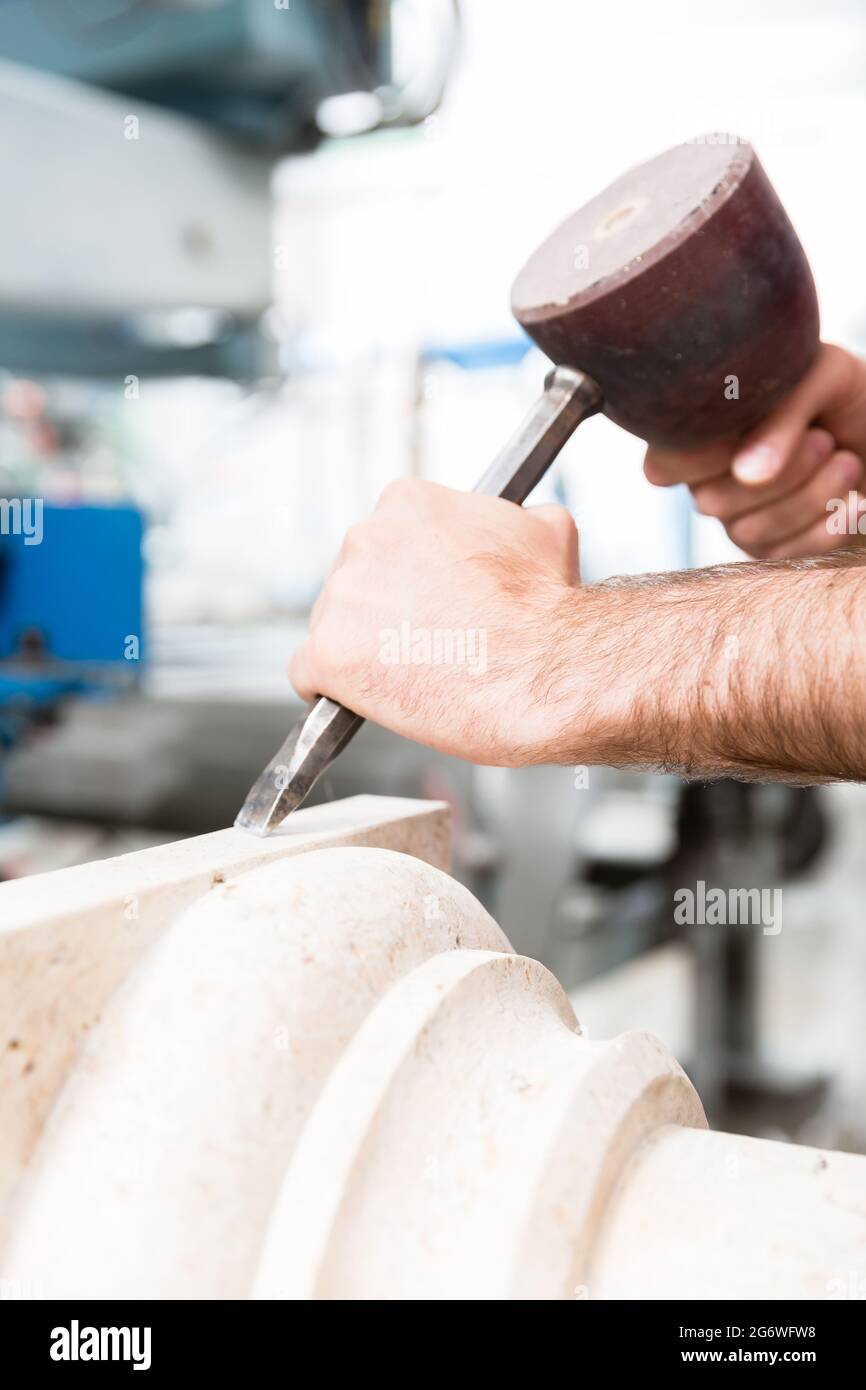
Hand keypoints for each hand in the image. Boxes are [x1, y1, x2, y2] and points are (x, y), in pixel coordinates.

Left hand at [290, 479, 588, 765]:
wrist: (544, 670)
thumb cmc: (548, 609)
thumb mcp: (548, 532)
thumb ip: (518, 520)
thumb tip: (526, 521)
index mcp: (406, 503)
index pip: (386, 541)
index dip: (409, 578)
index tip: (430, 603)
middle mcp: (364, 538)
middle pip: (355, 580)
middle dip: (384, 611)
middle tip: (424, 643)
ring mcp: (341, 596)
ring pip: (333, 625)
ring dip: (361, 649)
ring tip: (411, 675)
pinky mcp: (327, 654)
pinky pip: (308, 672)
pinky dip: (330, 689)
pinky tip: (358, 698)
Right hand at [644, 343, 865, 558]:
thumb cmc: (838, 393)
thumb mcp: (818, 376)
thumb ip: (779, 415)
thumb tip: (746, 474)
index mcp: (699, 434)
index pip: (663, 465)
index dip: (701, 457)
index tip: (753, 429)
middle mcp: (708, 482)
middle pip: (712, 501)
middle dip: (781, 473)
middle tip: (822, 440)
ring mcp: (737, 521)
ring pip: (751, 530)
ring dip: (814, 494)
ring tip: (846, 461)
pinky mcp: (772, 551)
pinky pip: (788, 554)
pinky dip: (831, 523)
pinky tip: (855, 497)